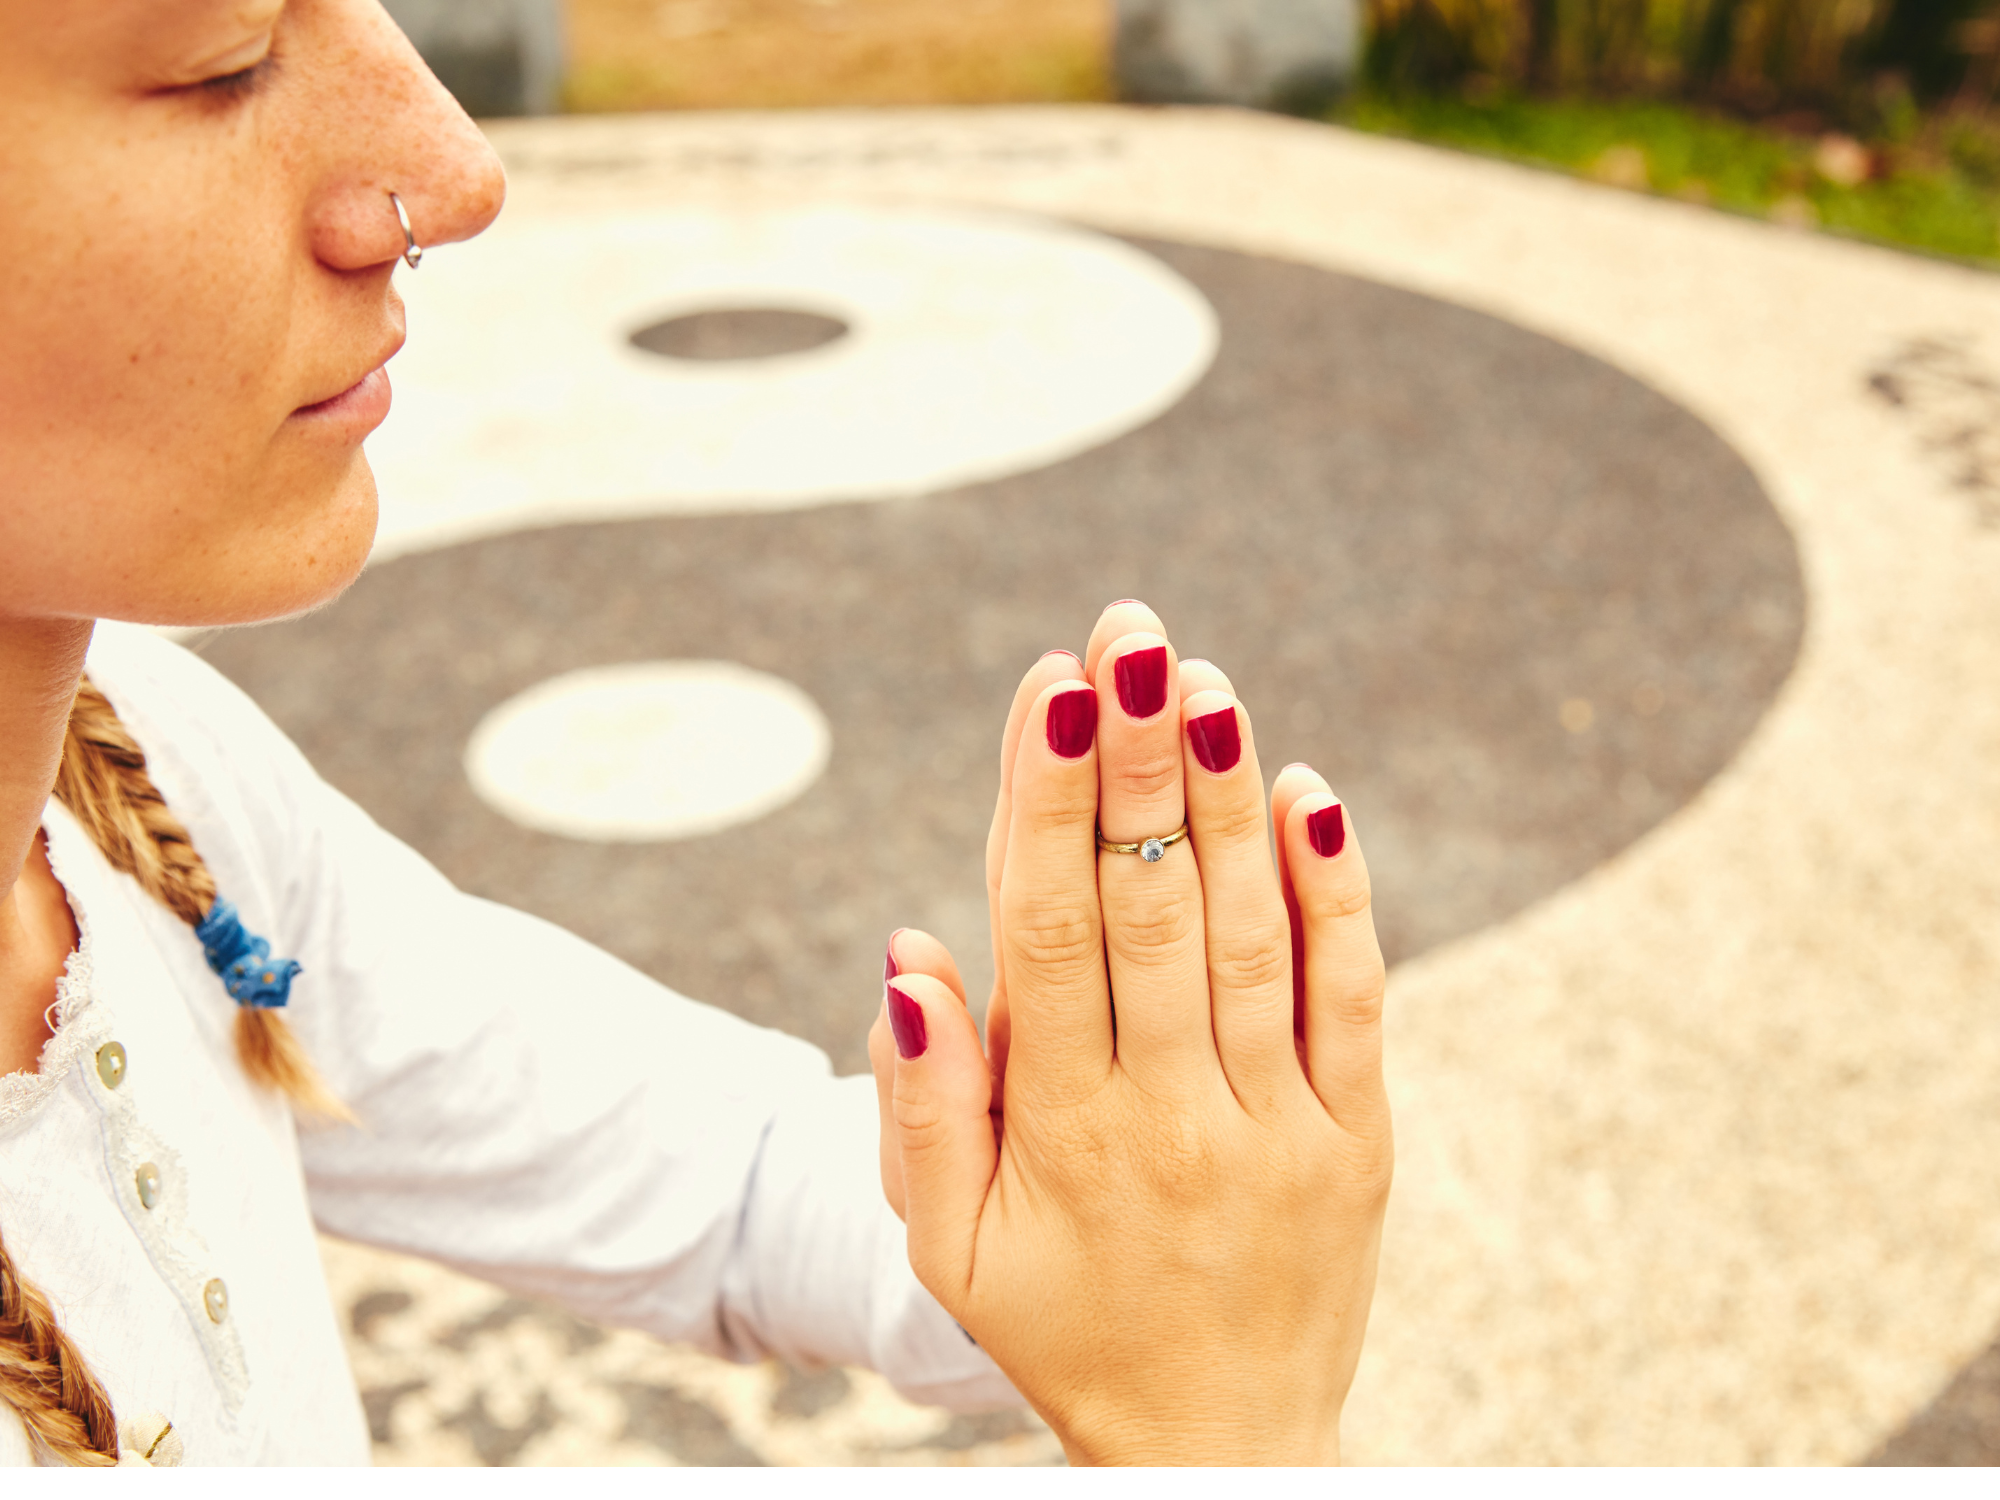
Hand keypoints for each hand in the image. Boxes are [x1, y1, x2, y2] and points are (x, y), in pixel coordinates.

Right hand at [869, 604, 1391, 1464]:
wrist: (1219, 1450)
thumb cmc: (1062, 1325)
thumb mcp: (949, 1248)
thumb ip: (921, 1104)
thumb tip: (910, 950)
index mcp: (1061, 1133)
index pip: (1046, 932)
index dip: (1045, 801)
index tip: (1049, 688)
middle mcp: (1169, 1116)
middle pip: (1149, 909)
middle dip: (1135, 762)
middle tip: (1128, 636)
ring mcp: (1275, 1125)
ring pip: (1247, 938)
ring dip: (1227, 802)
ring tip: (1204, 684)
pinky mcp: (1357, 1137)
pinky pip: (1351, 1001)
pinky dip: (1335, 896)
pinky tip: (1310, 796)